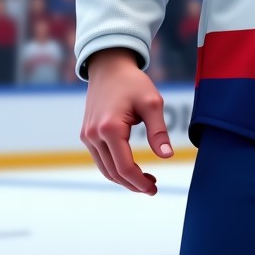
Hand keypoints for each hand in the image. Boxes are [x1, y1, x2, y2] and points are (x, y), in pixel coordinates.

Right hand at [80, 48, 172, 194]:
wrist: (109, 67)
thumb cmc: (132, 82)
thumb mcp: (152, 102)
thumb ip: (158, 131)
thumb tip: (167, 156)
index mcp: (110, 128)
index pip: (124, 167)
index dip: (139, 182)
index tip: (153, 188)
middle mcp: (94, 135)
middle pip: (113, 172)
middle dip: (132, 184)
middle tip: (152, 187)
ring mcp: (87, 135)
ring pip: (104, 169)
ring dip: (123, 179)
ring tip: (144, 180)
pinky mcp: (86, 134)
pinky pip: (100, 159)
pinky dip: (114, 168)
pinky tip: (130, 167)